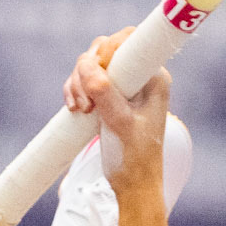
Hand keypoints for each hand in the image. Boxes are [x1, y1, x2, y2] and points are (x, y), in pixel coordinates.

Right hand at [64, 31, 169, 195]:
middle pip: (106, 50)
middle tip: (84, 101)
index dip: (109, 48)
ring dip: (78, 82)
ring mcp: (121, 87)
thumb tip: (87, 66)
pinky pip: (84, 81)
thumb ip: (106, 93)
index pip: (131, 40)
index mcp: (152, 77)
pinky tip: (73, 108)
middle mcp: (138, 76)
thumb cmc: (135, 158)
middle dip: (88, 69)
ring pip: (92, 66)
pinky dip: (74, 90)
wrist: (131, 185)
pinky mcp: (106, 98)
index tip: (97, 68)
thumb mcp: (121, 125)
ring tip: (80, 109)